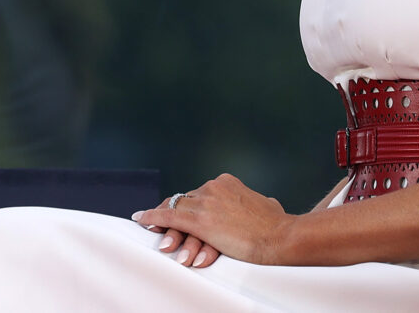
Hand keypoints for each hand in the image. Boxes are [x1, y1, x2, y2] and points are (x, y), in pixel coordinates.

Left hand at [132, 173, 294, 265]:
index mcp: (227, 182)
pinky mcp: (199, 220)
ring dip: (162, 223)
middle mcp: (213, 187)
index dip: (187, 205)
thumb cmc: (276, 225)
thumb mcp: (268, 205)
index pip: (198, 193)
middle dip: (173, 215)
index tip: (181, 213)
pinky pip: (168, 217)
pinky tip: (141, 220)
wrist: (278, 237)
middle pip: (184, 201)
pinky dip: (152, 219)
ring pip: (175, 210)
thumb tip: (267, 203)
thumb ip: (258, 201)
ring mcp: (205, 202)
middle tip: (160, 224)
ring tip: (152, 229)